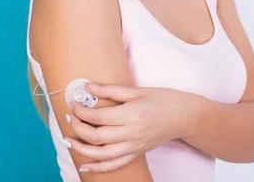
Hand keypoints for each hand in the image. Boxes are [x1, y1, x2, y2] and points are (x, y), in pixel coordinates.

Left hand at [64, 83, 207, 172]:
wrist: (185, 116)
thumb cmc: (164, 100)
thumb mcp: (138, 90)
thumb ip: (111, 89)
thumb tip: (88, 86)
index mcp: (131, 114)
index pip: (97, 116)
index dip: (81, 111)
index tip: (73, 104)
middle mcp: (131, 133)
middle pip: (96, 136)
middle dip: (77, 128)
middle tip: (69, 118)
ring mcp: (134, 146)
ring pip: (101, 154)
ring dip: (81, 149)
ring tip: (68, 141)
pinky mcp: (136, 153)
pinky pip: (114, 165)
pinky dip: (98, 168)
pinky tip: (84, 166)